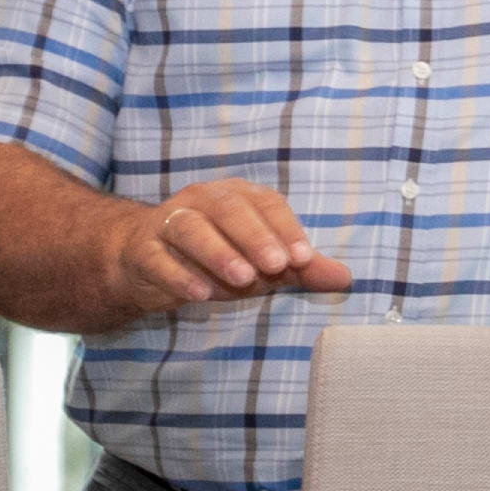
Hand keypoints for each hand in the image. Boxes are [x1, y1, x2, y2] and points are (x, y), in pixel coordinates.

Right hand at [95, 181, 352, 315]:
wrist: (145, 264)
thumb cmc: (216, 258)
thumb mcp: (262, 264)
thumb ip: (301, 270)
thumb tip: (346, 279)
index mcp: (236, 196)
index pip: (265, 203)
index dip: (285, 228)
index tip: (304, 258)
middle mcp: (201, 200)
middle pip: (228, 210)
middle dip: (255, 237)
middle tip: (276, 266)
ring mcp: (167, 222)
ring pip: (190, 228)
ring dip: (218, 252)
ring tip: (242, 279)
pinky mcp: (143, 250)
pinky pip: (158, 258)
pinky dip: (178, 275)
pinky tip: (198, 294)